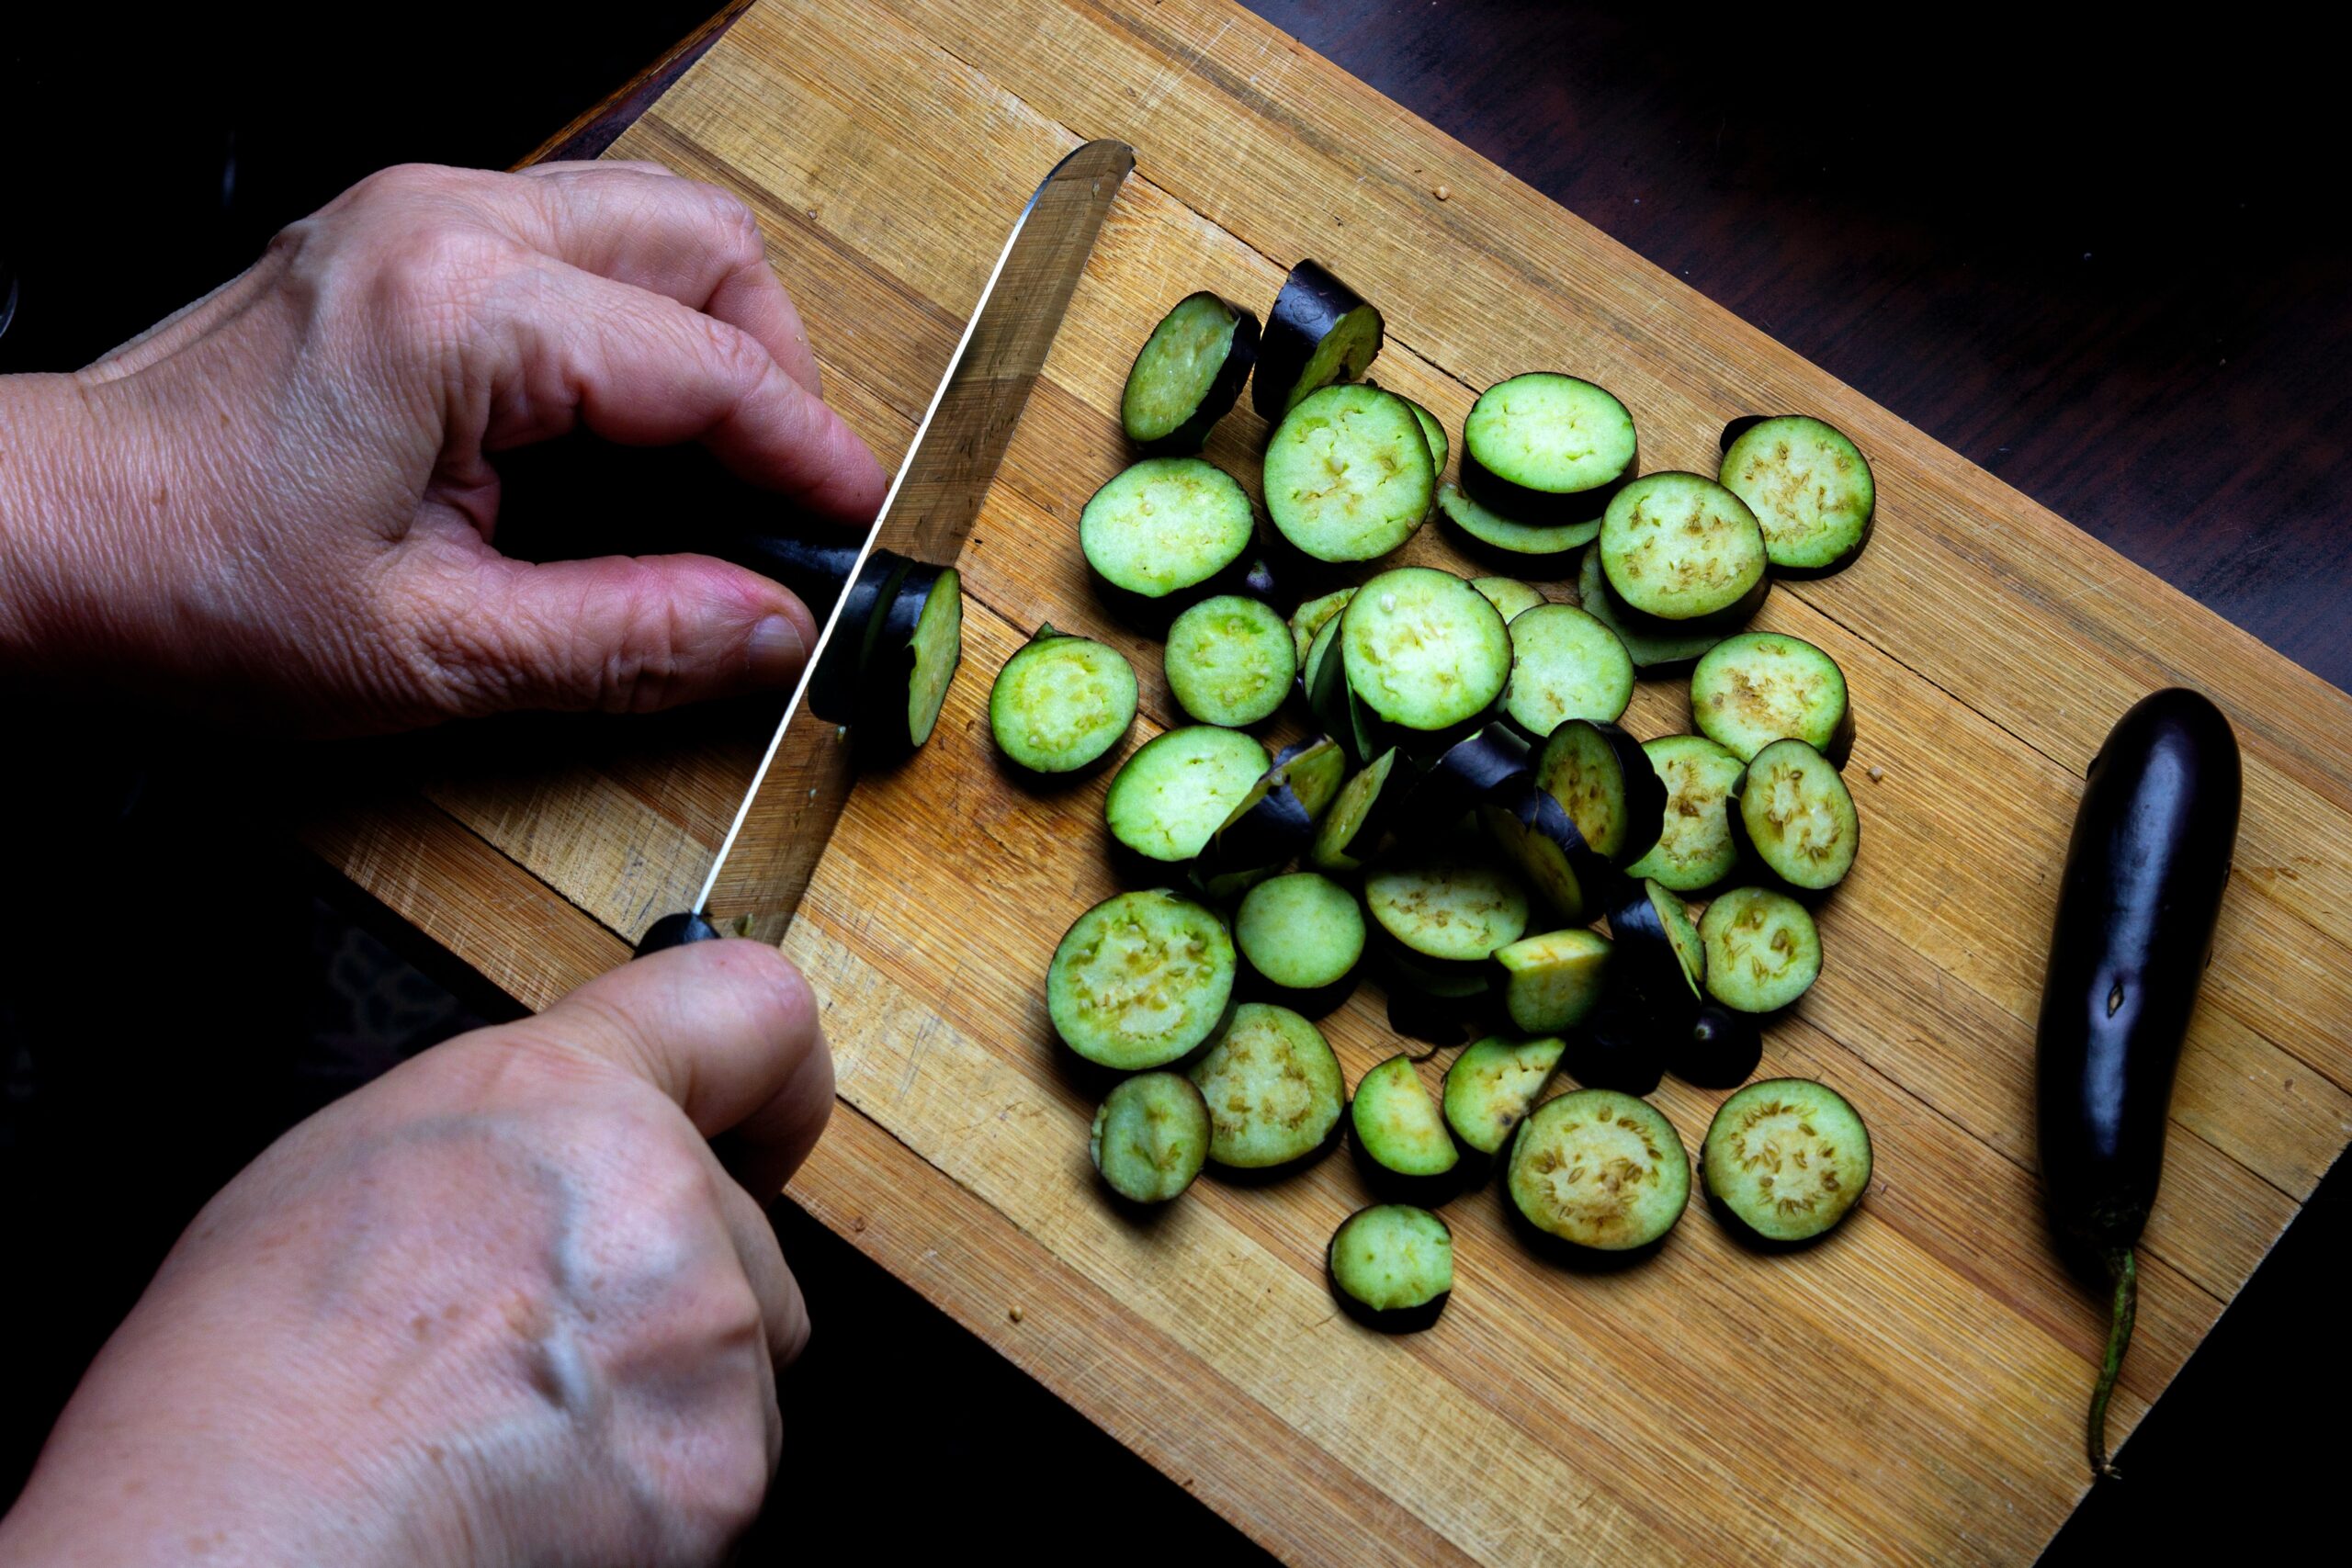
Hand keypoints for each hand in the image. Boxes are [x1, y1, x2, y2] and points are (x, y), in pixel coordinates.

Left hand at [0, 161, 887, 731]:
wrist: (42, 539)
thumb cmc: (193, 588)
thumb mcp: (433, 650)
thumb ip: (631, 637)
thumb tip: (774, 629)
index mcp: (461, 312)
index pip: (708, 364)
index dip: (809, 454)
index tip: (859, 526)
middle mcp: (445, 223)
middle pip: (704, 243)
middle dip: (773, 370)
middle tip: (779, 495)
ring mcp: (416, 213)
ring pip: (647, 227)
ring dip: (708, 338)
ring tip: (707, 470)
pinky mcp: (397, 236)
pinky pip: (572, 245)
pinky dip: (632, 328)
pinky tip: (613, 438)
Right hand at [0, 940, 830, 1565]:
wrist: (239, 1544)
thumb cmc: (247, 1384)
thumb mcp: (356, 1163)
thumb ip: (521, 1134)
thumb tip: (570, 1155)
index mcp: (564, 1096)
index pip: (755, 1010)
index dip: (766, 1079)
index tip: (757, 1122)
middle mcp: (659, 1201)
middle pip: (741, 1235)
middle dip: (668, 1289)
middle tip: (535, 1349)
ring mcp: (707, 1340)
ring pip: (737, 1362)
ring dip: (661, 1396)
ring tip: (510, 1436)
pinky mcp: (725, 1471)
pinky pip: (724, 1470)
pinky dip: (656, 1493)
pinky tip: (539, 1496)